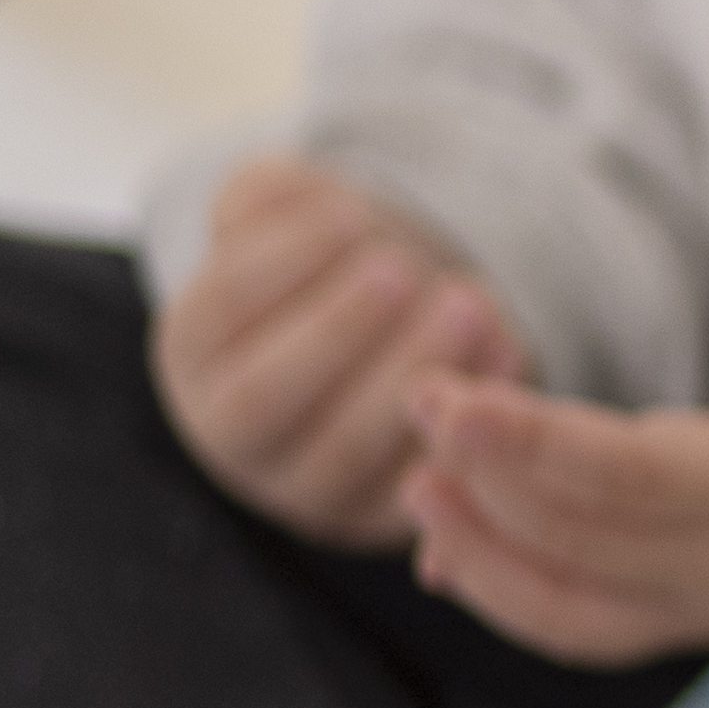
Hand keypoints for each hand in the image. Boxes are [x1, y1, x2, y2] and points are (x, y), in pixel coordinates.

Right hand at [153, 154, 520, 548]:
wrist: (395, 334)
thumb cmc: (330, 264)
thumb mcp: (286, 216)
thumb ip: (269, 196)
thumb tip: (290, 192)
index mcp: (198, 356)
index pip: (216, 314)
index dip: (278, 261)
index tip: (350, 214)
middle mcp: (236, 435)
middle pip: (264, 397)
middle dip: (335, 330)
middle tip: (403, 270)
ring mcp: (308, 485)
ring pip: (345, 452)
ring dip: (408, 377)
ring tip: (471, 304)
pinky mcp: (384, 514)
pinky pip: (419, 481)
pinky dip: (465, 424)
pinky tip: (510, 354)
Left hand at [404, 218, 708, 664]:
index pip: (633, 481)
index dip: (533, 446)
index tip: (452, 400)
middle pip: (583, 542)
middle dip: (485, 478)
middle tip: (417, 399)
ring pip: (569, 605)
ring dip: (482, 551)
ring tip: (412, 482)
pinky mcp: (693, 617)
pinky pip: (583, 627)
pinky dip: (507, 595)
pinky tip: (446, 547)